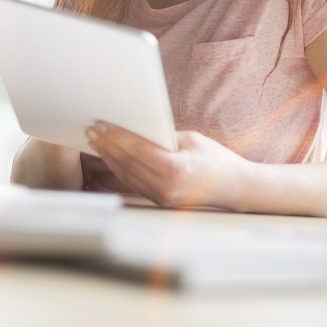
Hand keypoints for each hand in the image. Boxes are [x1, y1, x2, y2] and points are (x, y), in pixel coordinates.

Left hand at [85, 122, 250, 209]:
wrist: (234, 187)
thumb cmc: (217, 160)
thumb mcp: (193, 140)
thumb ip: (164, 137)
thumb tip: (138, 128)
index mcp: (176, 169)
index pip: (138, 150)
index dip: (118, 137)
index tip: (102, 125)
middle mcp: (166, 187)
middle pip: (128, 164)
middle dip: (108, 145)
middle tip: (92, 131)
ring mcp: (162, 197)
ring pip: (127, 175)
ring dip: (110, 157)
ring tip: (96, 142)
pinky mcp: (159, 201)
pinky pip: (134, 183)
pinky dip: (121, 169)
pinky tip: (111, 157)